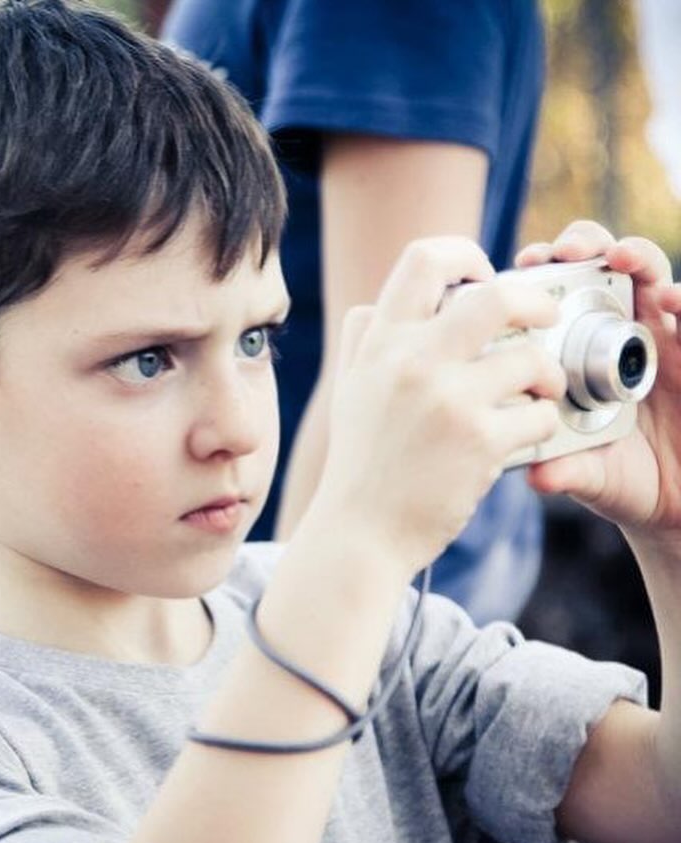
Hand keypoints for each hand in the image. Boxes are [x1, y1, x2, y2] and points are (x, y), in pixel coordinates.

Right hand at [308, 236, 564, 576]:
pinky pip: (540, 414)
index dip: (466, 255)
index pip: (424, 259)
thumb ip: (361, 343)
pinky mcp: (479, 441)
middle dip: (535, 302)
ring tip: (541, 392)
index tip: (484, 276)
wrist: (358, 534)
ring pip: (531, 358)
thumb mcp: (348, 392)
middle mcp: (412, 362)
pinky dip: (543, 423)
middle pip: (497, 296)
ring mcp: (447, 400)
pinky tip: (526, 437)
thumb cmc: (360, 464)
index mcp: (381, 344)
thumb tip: (369, 306)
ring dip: (548, 374)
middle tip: (545, 319)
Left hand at [516, 221, 680, 548]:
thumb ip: (567, 470)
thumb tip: (537, 476)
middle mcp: (626, 336)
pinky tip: (675, 300)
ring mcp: (668, 340)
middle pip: (607, 270)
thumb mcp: (591, 475)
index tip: (523, 265)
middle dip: (588, 246)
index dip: (545, 274)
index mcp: (586, 355)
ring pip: (657, 280)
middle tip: (568, 251)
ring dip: (639, 259)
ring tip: (621, 258)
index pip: (562, 298)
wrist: (679, 501)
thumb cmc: (626, 480)